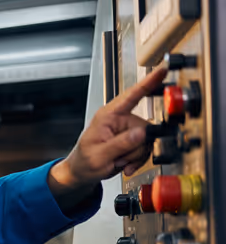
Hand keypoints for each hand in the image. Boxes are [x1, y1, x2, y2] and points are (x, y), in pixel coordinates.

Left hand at [48, 65, 168, 211]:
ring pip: (147, 141)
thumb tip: (141, 133)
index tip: (162, 70)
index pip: (131, 95)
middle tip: (120, 157)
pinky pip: (145, 149)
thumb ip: (120, 143)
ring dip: (135, 155)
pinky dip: (137, 160)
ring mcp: (127, 130)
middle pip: (145, 129)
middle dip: (136, 148)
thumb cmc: (83, 162)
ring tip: (118, 161)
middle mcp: (120, 120)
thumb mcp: (99, 156)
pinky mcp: (132, 140)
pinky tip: (125, 164)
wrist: (81, 173)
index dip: (149, 82)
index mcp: (108, 116)